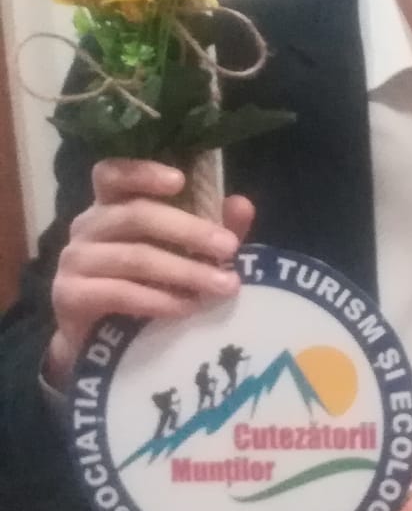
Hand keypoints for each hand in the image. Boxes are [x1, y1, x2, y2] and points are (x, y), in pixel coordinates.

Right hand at [46, 159, 254, 386]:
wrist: (102, 338)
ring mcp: (75, 259)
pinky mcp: (69, 294)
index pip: (113, 174)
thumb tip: (242, 204)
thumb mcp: (187, 252)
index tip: (180, 180)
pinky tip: (187, 308)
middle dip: (189, 231)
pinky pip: (119, 293)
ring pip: (133, 257)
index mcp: (113, 205)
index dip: (142, 173)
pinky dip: (158, 300)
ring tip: (224, 286)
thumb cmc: (149, 282)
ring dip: (184, 271)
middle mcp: (89, 225)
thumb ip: (213, 227)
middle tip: (229, 248)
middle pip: (135, 215)